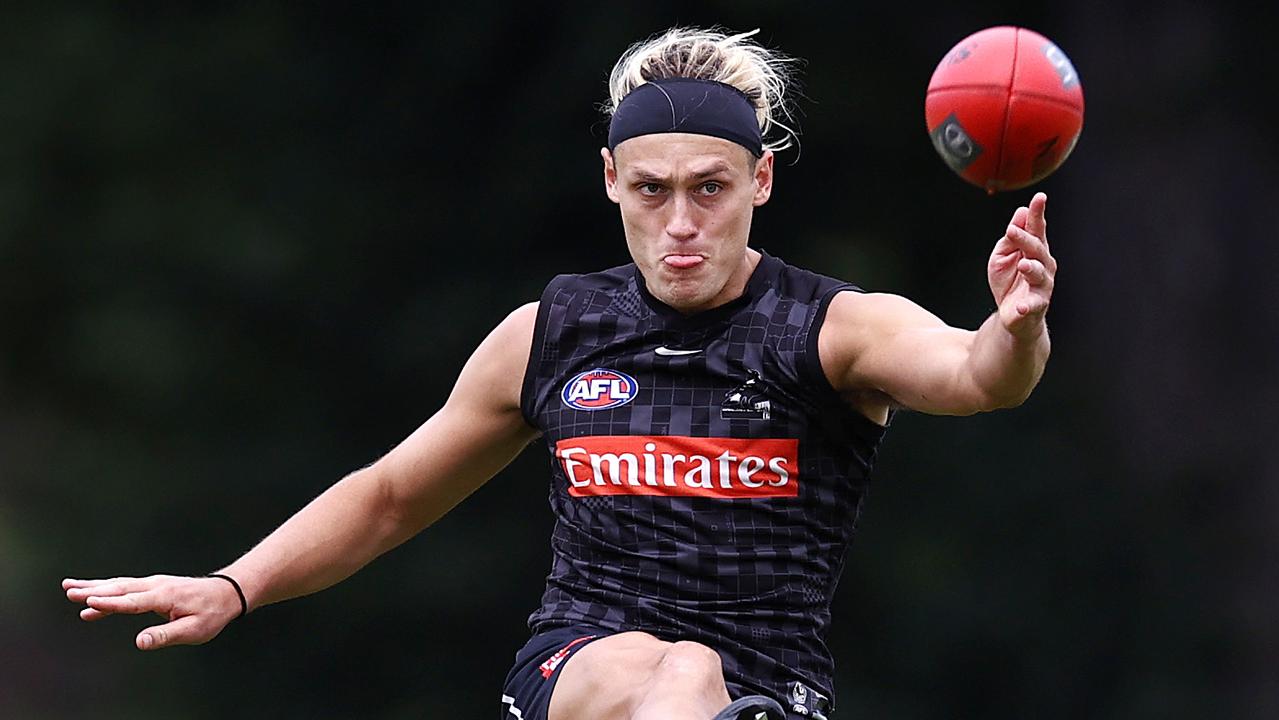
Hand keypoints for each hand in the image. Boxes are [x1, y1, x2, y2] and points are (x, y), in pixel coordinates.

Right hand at [62, 574, 242, 649]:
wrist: (226, 592)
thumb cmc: (211, 614)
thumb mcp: (194, 630)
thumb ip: (165, 636)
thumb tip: (139, 643)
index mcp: (165, 597)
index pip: (133, 601)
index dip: (110, 604)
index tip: (88, 602)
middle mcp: (156, 586)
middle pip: (120, 589)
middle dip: (93, 590)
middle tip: (69, 592)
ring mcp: (153, 583)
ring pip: (119, 585)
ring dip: (94, 586)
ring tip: (69, 588)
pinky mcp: (152, 586)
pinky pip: (125, 587)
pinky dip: (106, 590)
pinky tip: (90, 598)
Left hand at [988, 192, 1056, 338]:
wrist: (1013, 314)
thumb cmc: (1009, 281)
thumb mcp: (1002, 255)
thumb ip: (1010, 238)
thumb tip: (1020, 213)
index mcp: (1034, 250)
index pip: (1036, 228)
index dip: (1037, 213)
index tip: (1039, 198)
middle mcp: (1043, 265)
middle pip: (1036, 249)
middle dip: (1026, 239)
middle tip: (1012, 230)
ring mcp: (1042, 285)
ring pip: (1039, 274)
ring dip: (1031, 269)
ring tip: (1023, 265)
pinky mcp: (1036, 305)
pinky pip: (1033, 304)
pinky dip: (1027, 305)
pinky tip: (1021, 305)